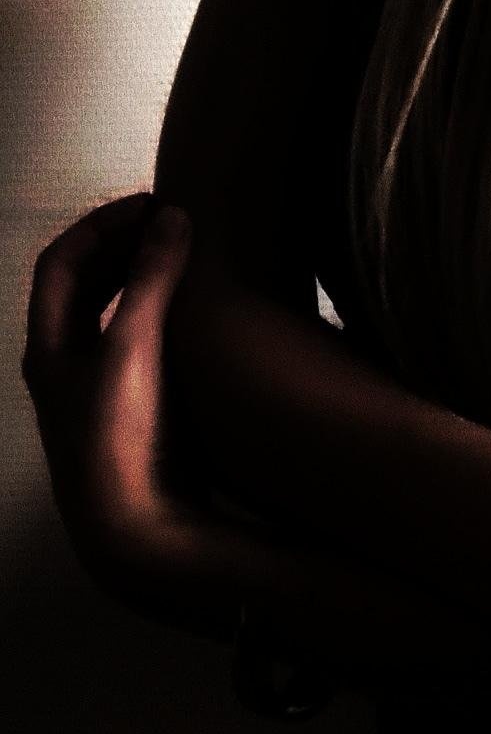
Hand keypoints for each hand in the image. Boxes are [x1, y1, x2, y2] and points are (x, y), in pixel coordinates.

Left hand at [21, 192, 230, 623]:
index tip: (150, 203)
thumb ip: (150, 279)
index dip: (101, 222)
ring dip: (144, 277)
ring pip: (113, 314)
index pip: (61, 261)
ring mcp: (99, 389)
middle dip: (125, 244)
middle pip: (85, 284)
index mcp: (48, 347)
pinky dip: (163, 313)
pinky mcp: (133, 409)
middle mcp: (66, 365)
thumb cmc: (119, 438)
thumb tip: (172, 217)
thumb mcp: (131, 347)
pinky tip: (199, 313)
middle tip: (174, 222)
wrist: (134, 530)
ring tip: (188, 256)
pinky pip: (141, 343)